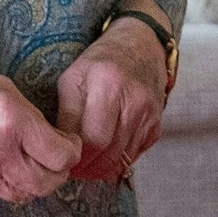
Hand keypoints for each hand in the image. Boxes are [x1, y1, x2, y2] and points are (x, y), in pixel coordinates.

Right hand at [0, 54, 82, 203]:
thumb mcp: (0, 84)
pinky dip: (10, 182)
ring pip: (25, 193)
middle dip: (58, 172)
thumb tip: (49, 137)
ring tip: (33, 164)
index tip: (69, 143)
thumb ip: (28, 115)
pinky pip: (0, 191)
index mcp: (11, 118)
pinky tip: (6, 164)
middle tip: (57, 158)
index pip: (60, 155)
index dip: (71, 150)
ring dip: (36, 181)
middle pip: (47, 182)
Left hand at [55, 18, 168, 181]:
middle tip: (70, 169)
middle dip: (87, 167)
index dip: (75, 155)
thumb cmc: (101, 60)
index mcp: (108, 85)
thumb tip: (61, 145)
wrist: (141, 47)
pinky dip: (116, 163)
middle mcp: (134, 103)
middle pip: (109, 153)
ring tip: (83, 167)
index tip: (61, 159)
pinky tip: (102, 159)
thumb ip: (67, 111)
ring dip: (100, 169)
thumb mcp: (74, 76)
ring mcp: (149, 117)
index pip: (92, 137)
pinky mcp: (156, 127)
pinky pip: (134, 155)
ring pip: (122, 159)